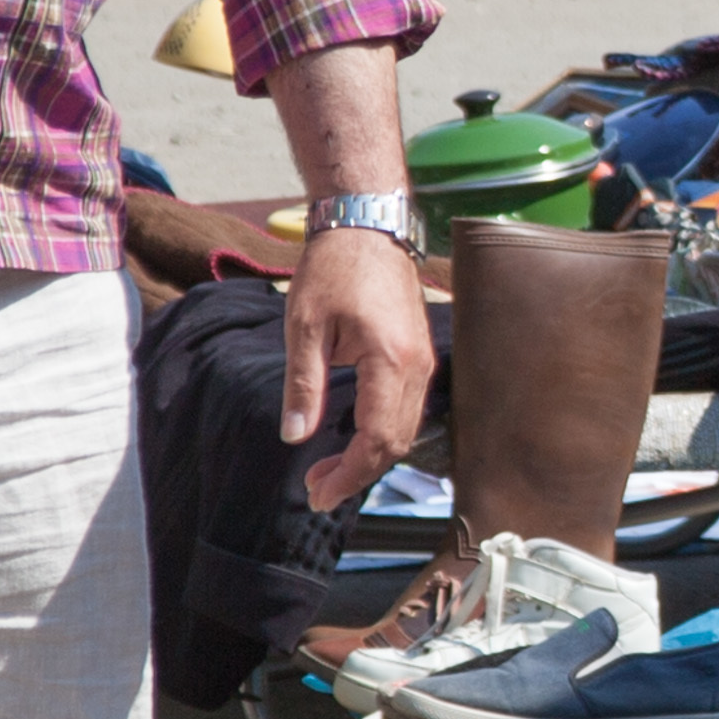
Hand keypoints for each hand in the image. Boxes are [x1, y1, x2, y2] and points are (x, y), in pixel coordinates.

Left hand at [282, 222, 433, 510]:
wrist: (366, 226)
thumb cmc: (333, 269)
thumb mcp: (304, 327)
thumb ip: (302, 386)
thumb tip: (295, 436)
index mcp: (390, 361)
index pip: (377, 440)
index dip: (349, 475)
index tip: (319, 492)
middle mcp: (417, 367)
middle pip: (396, 444)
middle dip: (357, 474)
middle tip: (317, 489)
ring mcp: (423, 361)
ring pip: (405, 430)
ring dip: (369, 457)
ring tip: (328, 470)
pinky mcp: (419, 355)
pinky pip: (407, 410)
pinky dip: (381, 434)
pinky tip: (352, 439)